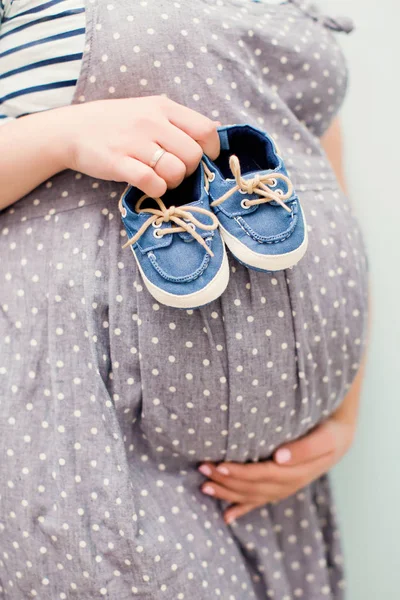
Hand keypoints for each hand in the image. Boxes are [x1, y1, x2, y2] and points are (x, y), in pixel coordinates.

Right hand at [60, 96, 219, 196]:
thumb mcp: (149, 110)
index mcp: (163, 107)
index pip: (205, 130)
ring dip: (172, 182)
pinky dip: (156, 190)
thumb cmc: (116, 123)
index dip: (210, 151)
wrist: (72, 129)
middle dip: (189, 171)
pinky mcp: (119, 162)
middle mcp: (151, 122)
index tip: (202, 161)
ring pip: (176, 171)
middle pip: (193, 156)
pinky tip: (148, 186)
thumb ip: (178, 122)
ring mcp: (134, 142)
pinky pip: (153, 183)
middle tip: (173, 172)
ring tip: (159, 178)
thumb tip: (213, 132)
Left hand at [198, 415, 354, 523]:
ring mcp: (284, 489)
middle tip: (202, 469)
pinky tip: (226, 516)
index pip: (262, 474)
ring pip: (252, 495)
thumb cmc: (329, 433)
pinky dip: (242, 509)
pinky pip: (260, 502)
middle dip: (226, 480)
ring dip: (227, 493)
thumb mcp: (324, 438)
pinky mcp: (281, 488)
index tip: (219, 465)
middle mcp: (288, 484)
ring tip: (204, 487)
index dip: (240, 472)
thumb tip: (279, 457)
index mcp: (296, 472)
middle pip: (252, 486)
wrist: (340, 439)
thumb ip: (305, 448)